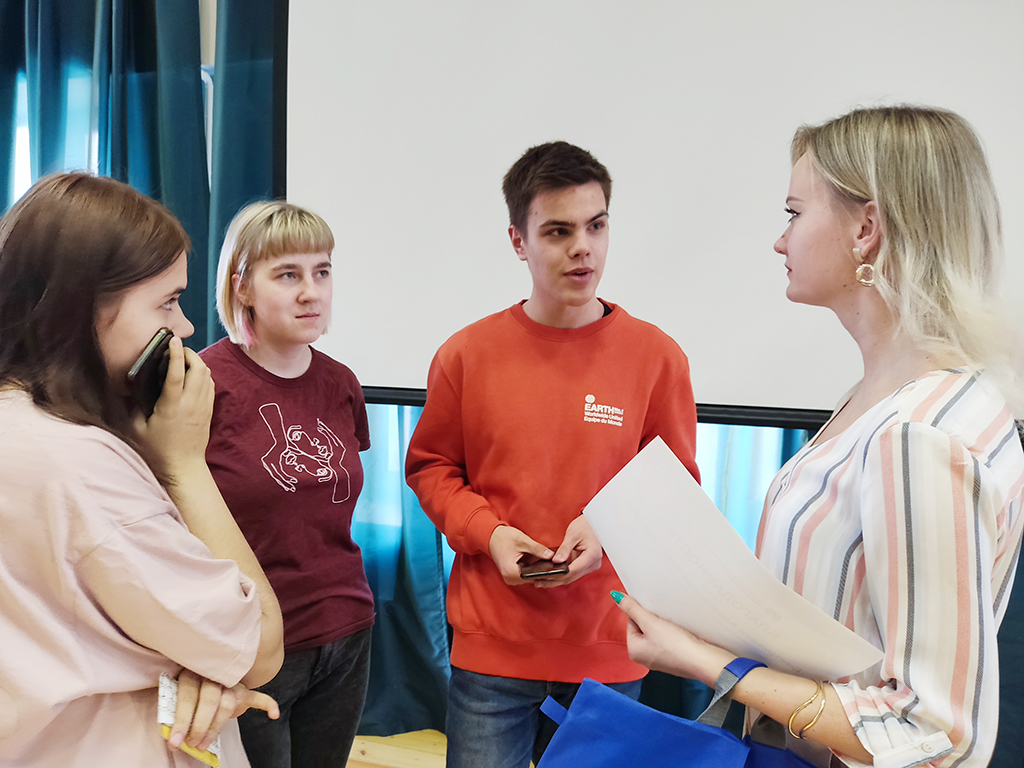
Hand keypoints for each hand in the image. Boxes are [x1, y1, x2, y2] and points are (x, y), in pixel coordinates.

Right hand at [132, 339, 214, 477]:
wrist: (184, 467)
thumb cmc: (158, 450)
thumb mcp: (138, 429)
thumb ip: (134, 407)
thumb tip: (132, 390)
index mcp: (172, 406)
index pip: (177, 373)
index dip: (175, 354)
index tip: (173, 340)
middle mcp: (191, 403)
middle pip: (199, 368)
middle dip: (189, 354)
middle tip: (177, 350)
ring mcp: (203, 406)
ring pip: (207, 375)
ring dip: (197, 363)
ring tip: (184, 360)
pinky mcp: (209, 410)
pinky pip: (210, 385)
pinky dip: (203, 375)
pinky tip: (193, 376)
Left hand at [169, 670, 279, 752]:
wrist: (208, 674)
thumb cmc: (189, 689)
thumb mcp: (177, 692)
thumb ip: (175, 706)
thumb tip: (168, 732)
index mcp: (192, 671)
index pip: (188, 695)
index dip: (181, 720)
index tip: (175, 741)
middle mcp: (213, 674)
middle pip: (210, 700)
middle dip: (200, 726)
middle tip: (193, 744)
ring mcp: (231, 682)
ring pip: (227, 704)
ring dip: (215, 728)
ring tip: (204, 744)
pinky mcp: (244, 691)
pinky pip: (259, 697)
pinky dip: (268, 705)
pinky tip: (274, 714)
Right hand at [488, 525, 554, 584]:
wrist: (491, 536)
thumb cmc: (504, 538)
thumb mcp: (523, 541)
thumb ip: (537, 549)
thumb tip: (551, 556)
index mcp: (511, 572)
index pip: (534, 576)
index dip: (545, 570)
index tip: (556, 566)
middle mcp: (510, 579)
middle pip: (532, 578)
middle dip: (543, 570)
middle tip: (556, 563)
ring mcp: (511, 578)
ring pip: (530, 577)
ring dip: (538, 570)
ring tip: (548, 561)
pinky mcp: (512, 575)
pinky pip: (526, 574)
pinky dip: (532, 569)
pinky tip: (539, 562)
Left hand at [531, 515, 602, 588]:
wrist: (593, 523)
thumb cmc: (585, 526)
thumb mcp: (572, 535)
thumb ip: (564, 549)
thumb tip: (556, 561)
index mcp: (592, 556)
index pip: (572, 570)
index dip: (557, 574)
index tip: (544, 576)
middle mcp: (593, 564)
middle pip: (571, 577)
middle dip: (554, 580)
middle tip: (538, 581)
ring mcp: (590, 566)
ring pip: (571, 578)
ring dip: (556, 579)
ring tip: (540, 581)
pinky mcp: (586, 566)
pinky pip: (572, 573)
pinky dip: (561, 575)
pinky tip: (550, 575)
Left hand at [614, 593, 732, 684]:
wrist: (704, 661)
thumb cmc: (675, 644)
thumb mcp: (651, 623)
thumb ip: (633, 609)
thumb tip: (615, 596)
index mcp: (634, 651)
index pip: (632, 622)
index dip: (643, 613)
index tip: (655, 611)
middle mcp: (644, 657)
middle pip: (644, 628)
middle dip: (654, 619)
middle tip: (665, 616)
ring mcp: (660, 659)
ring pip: (658, 633)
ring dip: (664, 624)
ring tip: (674, 621)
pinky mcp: (674, 658)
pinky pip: (669, 640)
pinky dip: (674, 632)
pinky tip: (681, 630)